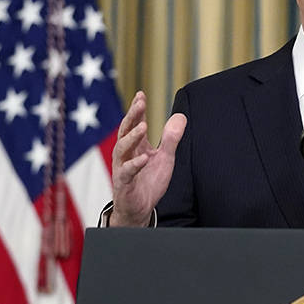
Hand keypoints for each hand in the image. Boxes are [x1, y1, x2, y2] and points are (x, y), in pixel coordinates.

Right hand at [110, 91, 186, 226]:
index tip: (141, 94)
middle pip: (126, 131)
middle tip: (140, 103)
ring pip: (122, 149)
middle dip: (133, 116)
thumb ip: (171, 138)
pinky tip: (144, 158)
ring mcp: (122, 168)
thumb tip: (181, 116)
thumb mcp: (165, 158)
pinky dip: (135, 164)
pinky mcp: (123, 183)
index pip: (135, 124)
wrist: (139, 209)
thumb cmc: (149, 182)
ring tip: (143, 126)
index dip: (138, 109)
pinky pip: (127, 172)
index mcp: (136, 146)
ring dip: (132, 137)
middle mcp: (126, 154)